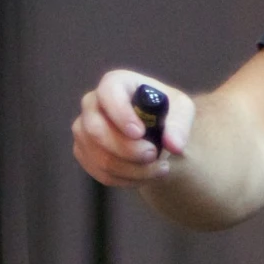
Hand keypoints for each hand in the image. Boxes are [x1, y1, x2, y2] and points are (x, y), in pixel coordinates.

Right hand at [72, 68, 195, 186]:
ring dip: (133, 170)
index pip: (108, 93)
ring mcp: (83, 129)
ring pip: (100, 157)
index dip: (121, 114)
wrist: (154, 131)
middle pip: (96, 130)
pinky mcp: (84, 152)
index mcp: (114, 83)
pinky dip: (126, 180)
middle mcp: (92, 103)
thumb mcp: (181, 109)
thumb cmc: (164, 111)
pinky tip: (145, 175)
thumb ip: (180, 124)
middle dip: (127, 150)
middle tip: (153, 155)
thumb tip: (174, 145)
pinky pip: (101, 173)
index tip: (139, 133)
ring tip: (159, 169)